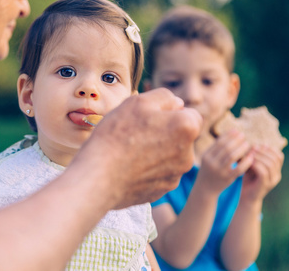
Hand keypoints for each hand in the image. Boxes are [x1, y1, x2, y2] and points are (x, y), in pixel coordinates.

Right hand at [75, 88, 201, 208]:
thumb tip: (178, 104)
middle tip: (135, 133)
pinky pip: (157, 175)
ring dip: (156, 152)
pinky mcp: (161, 191)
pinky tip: (127, 167)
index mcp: (186, 128)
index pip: (190, 115)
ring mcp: (174, 176)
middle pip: (180, 138)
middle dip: (164, 133)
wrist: (98, 177)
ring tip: (129, 152)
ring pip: (169, 157)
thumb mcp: (138, 101)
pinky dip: (147, 170)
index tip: (149, 118)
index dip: (170, 113)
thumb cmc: (116, 135)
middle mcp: (188, 155)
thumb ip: (165, 97)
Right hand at [197, 130, 253, 194]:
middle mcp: (211, 162)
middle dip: (236, 140)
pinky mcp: (227, 178)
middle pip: (226, 148)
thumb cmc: (209, 170)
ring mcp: (219, 171)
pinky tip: (251, 157)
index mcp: (206, 156)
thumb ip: (217, 148)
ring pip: (232, 156)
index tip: (237, 131)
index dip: (229, 135)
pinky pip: (239, 168)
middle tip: (244, 136)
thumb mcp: (209, 159)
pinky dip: (246, 161)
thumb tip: (230, 133)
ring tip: (247, 144)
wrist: (205, 188)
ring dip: (241, 148)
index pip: (219, 142)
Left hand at [240, 145, 282, 202]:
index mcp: (276, 169)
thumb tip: (253, 144)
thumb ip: (254, 157)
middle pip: (275, 158)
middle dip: (263, 151)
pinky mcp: (265, 185)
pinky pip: (263, 172)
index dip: (269, 149)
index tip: (257, 145)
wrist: (246, 197)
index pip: (279, 155)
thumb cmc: (248, 179)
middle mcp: (277, 175)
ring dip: (259, 157)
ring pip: (270, 164)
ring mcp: (272, 181)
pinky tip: (248, 163)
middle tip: (252, 149)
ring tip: (249, 155)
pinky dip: (256, 165)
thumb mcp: (252, 165)